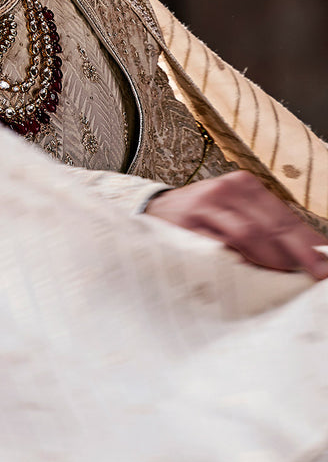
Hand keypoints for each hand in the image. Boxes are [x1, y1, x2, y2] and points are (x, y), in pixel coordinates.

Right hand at [145, 170, 327, 279]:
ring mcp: (205, 206)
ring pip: (248, 233)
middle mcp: (226, 190)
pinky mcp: (186, 224)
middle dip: (297, 253)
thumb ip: (263, 229)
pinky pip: (218, 246)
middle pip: (271, 225)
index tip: (325, 262)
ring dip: (269, 259)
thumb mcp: (232, 212)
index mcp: (243, 185)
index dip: (308, 242)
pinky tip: (247, 274)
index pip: (284, 216)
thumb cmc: (201, 217)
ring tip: (282, 277)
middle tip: (315, 273)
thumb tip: (307, 256)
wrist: (151, 210)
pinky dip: (236, 262)